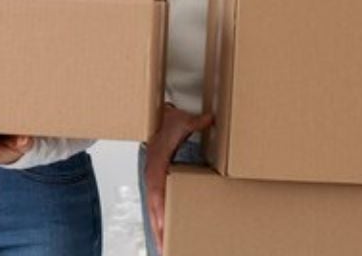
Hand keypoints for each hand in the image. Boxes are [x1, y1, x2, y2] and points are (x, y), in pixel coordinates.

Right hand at [144, 105, 212, 253]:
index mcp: (156, 165)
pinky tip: (166, 233)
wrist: (157, 118)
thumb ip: (194, 122)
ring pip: (154, 212)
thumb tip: (208, 119)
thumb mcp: (181, 120)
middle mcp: (153, 176)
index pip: (156, 191)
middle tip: (165, 249)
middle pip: (153, 210)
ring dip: (158, 231)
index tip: (162, 226)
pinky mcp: (158, 185)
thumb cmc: (167, 122)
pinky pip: (157, 207)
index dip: (159, 209)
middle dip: (158, 231)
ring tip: (165, 250)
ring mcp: (154, 182)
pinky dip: (160, 222)